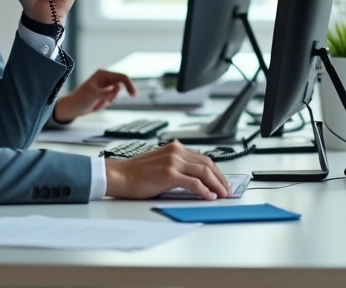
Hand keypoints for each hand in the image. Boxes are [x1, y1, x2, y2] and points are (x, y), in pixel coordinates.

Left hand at [52, 69, 136, 122]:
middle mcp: (106, 78)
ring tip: (100, 102)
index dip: (129, 85)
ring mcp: (106, 86)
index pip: (122, 77)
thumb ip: (105, 92)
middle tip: (122, 99)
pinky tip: (99, 103)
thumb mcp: (93, 95)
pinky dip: (109, 102)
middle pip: (122, 84)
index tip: (133, 95)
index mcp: (103, 74)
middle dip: (117, 94)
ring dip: (111, 99)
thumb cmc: (80, 99)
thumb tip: (116, 89)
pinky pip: (113, 98)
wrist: (73, 108)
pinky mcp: (106, 93)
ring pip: (118, 92)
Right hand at [105, 141, 230, 199]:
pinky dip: (205, 190)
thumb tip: (196, 179)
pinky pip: (194, 183)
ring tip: (222, 195)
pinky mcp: (169, 174)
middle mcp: (176, 151)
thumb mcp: (161, 163)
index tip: (222, 181)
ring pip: (204, 172)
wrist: (118, 176)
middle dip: (220, 178)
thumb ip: (177, 166)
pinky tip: (210, 197)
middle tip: (227, 190)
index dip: (216, 171)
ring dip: (217, 185)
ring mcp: (173, 162)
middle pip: (208, 164)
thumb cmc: (136, 173)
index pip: (204, 158)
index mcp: (175, 148)